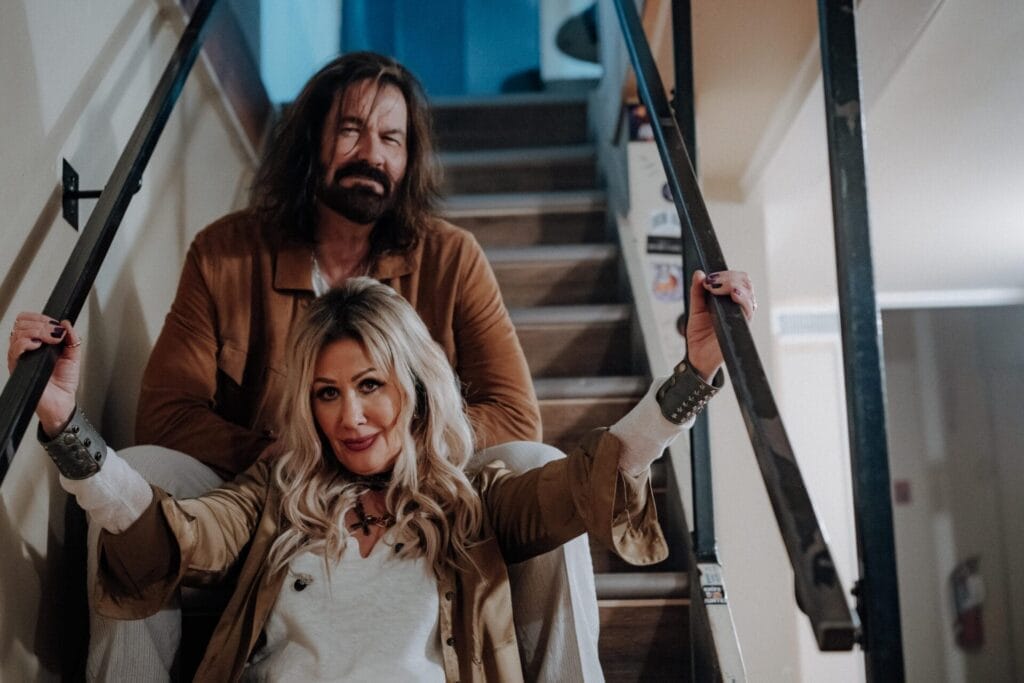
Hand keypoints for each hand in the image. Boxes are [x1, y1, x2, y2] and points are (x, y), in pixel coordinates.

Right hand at [7, 313, 81, 436]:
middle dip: (41, 323)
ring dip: (37, 331)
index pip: (28, 320)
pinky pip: (14, 350)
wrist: (61, 401)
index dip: (40, 317)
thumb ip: (72, 339)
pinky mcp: (18, 367)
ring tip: (50, 340)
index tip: (55, 324)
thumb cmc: (64, 382)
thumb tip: (67, 323)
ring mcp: (20, 357)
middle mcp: (26, 347)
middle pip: (22, 323)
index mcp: (38, 342)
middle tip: (55, 333)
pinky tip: (38, 346)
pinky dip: (26, 343)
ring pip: (18, 333)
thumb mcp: (73, 356)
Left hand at [684, 270, 755, 380]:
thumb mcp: (695, 309)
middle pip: (745, 282)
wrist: (698, 356)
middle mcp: (739, 306)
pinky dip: (743, 299)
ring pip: (748, 292)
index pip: (737, 278)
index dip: (725, 274)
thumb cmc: (699, 334)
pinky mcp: (742, 327)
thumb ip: (697, 291)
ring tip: (717, 287)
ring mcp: (742, 316)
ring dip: (734, 284)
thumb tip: (699, 273)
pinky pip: (748, 310)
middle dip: (729, 277)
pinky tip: (734, 294)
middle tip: (711, 282)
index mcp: (729, 300)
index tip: (709, 278)